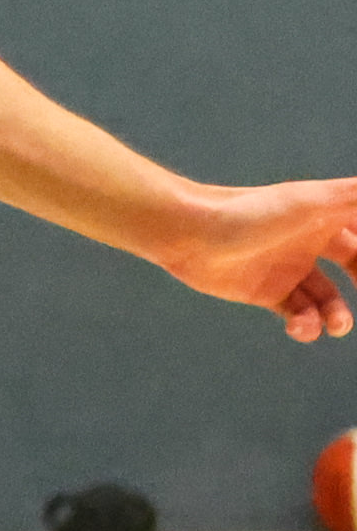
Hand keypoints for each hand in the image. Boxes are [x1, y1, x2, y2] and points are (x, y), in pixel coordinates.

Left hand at [154, 177, 356, 340]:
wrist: (190, 232)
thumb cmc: (252, 211)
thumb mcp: (314, 203)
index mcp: (326, 215)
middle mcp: (311, 239)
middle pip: (356, 267)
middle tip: (354, 313)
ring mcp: (289, 267)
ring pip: (329, 299)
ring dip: (336, 316)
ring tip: (334, 325)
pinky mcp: (266, 292)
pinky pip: (298, 315)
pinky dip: (305, 326)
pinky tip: (298, 327)